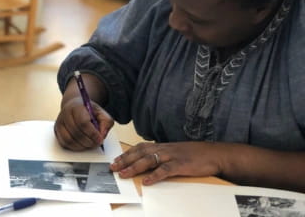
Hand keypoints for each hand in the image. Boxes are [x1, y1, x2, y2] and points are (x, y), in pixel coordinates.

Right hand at [54, 96, 113, 150]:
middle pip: (76, 133)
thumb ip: (106, 122)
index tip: (100, 139)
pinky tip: (82, 144)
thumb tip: (101, 135)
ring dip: (81, 146)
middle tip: (96, 143)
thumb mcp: (101, 112)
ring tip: (90, 143)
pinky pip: (64, 143)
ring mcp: (59, 123)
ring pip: (68, 140)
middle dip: (88, 141)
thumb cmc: (87, 109)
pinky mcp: (57, 131)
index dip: (92, 133)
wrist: (75, 105)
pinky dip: (75, 147)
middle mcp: (65, 114)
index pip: (83, 122)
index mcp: (76, 106)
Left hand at [110, 141, 225, 184]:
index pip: (140, 148)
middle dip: (125, 160)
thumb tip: (147, 166)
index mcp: (162, 146)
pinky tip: (147, 181)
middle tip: (113, 167)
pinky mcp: (181, 165)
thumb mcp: (175, 153)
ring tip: (124, 174)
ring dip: (135, 167)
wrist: (215, 154)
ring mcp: (172, 156)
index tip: (115, 160)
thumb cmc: (195, 155)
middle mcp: (164, 149)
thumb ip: (162, 157)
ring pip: (149, 160)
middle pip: (140, 153)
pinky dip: (155, 175)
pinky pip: (165, 170)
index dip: (127, 154)